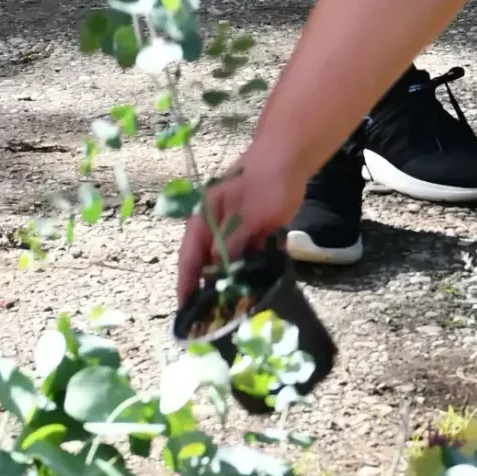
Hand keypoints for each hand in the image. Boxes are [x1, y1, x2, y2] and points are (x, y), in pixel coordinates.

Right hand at [176, 144, 306, 304]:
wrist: (290, 157)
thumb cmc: (263, 180)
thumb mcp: (246, 214)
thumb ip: (231, 241)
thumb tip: (217, 269)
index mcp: (204, 220)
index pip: (190, 257)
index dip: (187, 283)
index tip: (186, 309)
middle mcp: (217, 228)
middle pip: (210, 264)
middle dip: (213, 288)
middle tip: (217, 318)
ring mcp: (238, 230)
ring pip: (233, 263)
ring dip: (238, 282)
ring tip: (241, 309)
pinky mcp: (258, 232)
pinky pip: (254, 256)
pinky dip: (258, 270)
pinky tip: (265, 288)